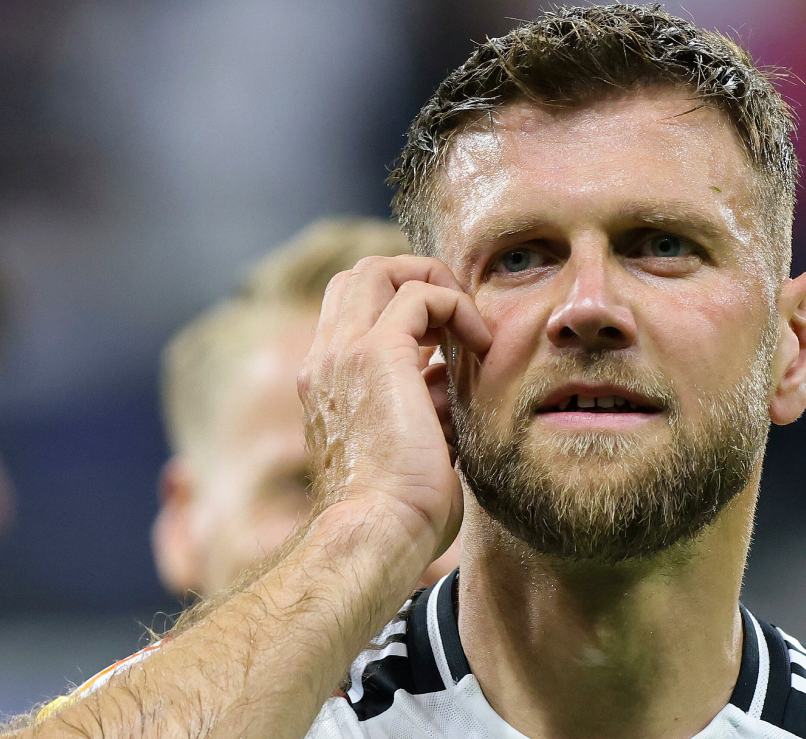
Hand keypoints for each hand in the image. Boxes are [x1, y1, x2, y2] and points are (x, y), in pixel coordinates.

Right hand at [298, 255, 490, 560]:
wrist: (376, 536)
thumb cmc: (400, 511)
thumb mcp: (415, 443)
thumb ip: (425, 401)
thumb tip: (452, 375)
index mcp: (326, 382)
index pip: (352, 311)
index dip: (401, 308)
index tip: (446, 342)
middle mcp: (325, 360)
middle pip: (360, 275)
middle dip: (415, 278)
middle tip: (458, 318)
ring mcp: (344, 353)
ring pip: (380, 269)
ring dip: (433, 282)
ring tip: (469, 326)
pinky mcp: (377, 354)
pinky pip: (420, 295)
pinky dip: (456, 306)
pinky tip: (480, 344)